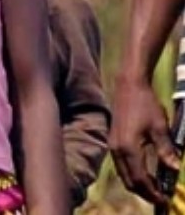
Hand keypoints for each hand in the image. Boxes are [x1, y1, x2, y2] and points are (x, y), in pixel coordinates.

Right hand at [111, 79, 177, 201]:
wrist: (129, 86)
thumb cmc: (145, 104)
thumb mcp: (160, 127)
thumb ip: (166, 150)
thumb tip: (174, 168)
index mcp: (128, 148)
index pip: (140, 179)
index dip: (153, 193)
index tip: (164, 201)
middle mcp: (117, 149)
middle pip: (129, 181)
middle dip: (145, 193)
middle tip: (160, 199)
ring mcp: (113, 145)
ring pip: (124, 174)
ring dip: (138, 184)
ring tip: (155, 188)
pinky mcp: (113, 141)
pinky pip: (121, 165)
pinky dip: (133, 174)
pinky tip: (146, 173)